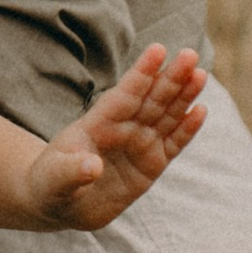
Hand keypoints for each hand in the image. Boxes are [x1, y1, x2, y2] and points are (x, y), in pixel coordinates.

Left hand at [27, 46, 207, 229]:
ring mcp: (139, 144)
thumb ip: (71, 171)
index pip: (123, 94)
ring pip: (167, 115)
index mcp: (97, 123)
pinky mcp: (152, 164)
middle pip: (151, 99)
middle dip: (171, 78)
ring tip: (200, 74)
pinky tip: (200, 110)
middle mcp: (122, 128)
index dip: (141, 73)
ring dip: (184, 95)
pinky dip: (187, 129)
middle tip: (190, 55)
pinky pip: (173, 144)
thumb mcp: (53, 178)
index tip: (158, 50)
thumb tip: (93, 168)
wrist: (60, 202)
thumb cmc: (50, 182)